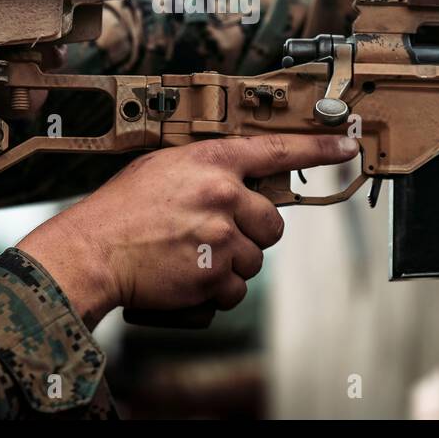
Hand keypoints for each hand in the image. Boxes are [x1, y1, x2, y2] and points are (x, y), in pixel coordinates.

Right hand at [17, 134, 358, 327]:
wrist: (93, 251)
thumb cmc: (121, 210)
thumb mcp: (163, 167)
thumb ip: (206, 169)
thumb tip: (240, 181)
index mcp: (211, 160)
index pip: (278, 149)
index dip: (318, 149)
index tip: (345, 146)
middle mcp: (222, 193)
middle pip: (272, 223)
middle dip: (252, 234)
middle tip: (215, 236)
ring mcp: (220, 234)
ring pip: (255, 258)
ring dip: (231, 264)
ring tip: (192, 257)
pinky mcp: (214, 273)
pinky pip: (237, 289)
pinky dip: (218, 291)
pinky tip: (190, 278)